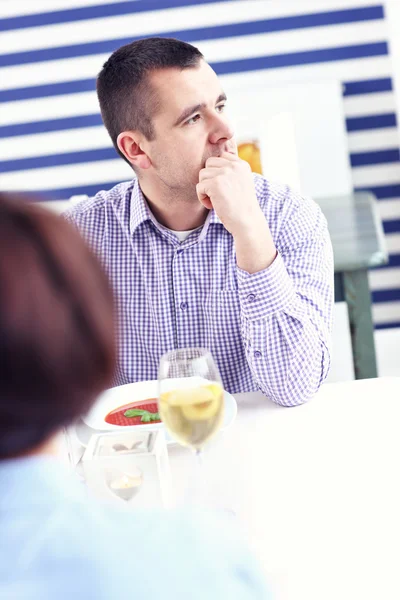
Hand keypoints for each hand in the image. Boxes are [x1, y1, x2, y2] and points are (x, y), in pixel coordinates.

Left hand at [197, 152, 276, 271]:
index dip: (216, 171)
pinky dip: (202, 198)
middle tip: (216, 193)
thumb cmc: (241, 206)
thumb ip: (231, 172)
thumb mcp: (241, 183)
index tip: (222, 186)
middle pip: (209, 163)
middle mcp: (234, 166)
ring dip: (205, 188)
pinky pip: (199, 186)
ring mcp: (224, 174)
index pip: (221, 156)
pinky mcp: (215, 184)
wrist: (247, 221)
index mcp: (241, 165)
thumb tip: (210, 167)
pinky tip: (212, 205)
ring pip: (202, 174)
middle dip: (209, 178)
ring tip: (215, 200)